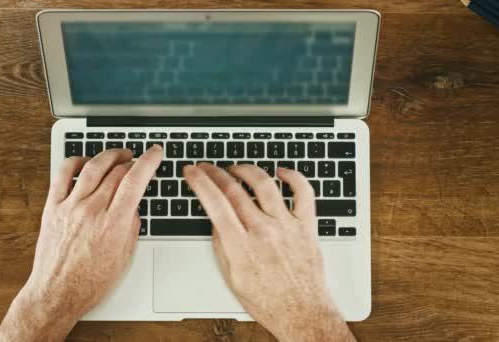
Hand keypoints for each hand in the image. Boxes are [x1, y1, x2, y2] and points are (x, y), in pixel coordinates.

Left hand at [0, 146, 162, 341]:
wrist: (57, 293)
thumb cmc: (90, 282)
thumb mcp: (124, 257)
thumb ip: (132, 227)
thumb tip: (134, 207)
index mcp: (114, 224)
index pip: (135, 181)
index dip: (148, 161)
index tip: (155, 153)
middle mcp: (92, 211)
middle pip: (116, 172)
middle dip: (132, 161)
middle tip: (137, 160)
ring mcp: (70, 207)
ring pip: (92, 167)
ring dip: (108, 155)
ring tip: (118, 155)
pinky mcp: (53, 207)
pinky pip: (62, 174)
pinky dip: (76, 161)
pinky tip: (85, 161)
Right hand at [184, 163, 353, 341]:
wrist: (303, 314)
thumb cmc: (269, 302)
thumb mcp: (232, 278)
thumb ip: (222, 246)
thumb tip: (216, 222)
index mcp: (241, 246)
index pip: (214, 203)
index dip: (200, 182)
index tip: (192, 172)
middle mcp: (263, 231)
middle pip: (233, 190)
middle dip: (214, 172)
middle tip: (207, 167)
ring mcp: (286, 226)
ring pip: (264, 184)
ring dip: (246, 170)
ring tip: (236, 169)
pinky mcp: (306, 226)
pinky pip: (303, 192)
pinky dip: (293, 177)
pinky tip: (281, 172)